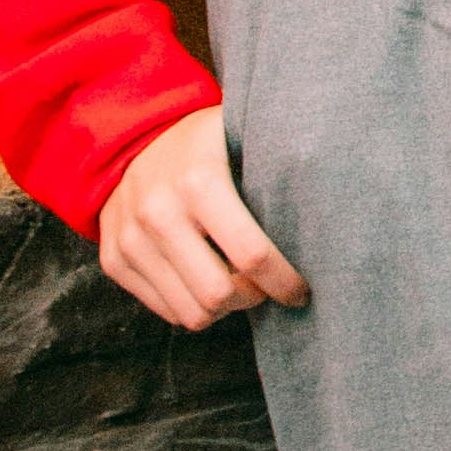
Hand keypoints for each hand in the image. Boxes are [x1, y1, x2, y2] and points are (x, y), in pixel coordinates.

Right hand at [95, 103, 307, 327]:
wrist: (129, 136)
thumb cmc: (205, 144)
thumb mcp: (240, 139)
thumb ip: (277, 173)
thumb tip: (338, 217)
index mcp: (199, 180)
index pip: (252, 255)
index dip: (284, 282)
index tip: (301, 289)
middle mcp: (158, 212)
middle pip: (218, 295)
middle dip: (253, 299)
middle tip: (267, 287)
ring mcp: (129, 238)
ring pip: (190, 313)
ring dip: (224, 309)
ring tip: (238, 284)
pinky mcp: (113, 259)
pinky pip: (165, 311)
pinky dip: (192, 305)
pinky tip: (206, 279)